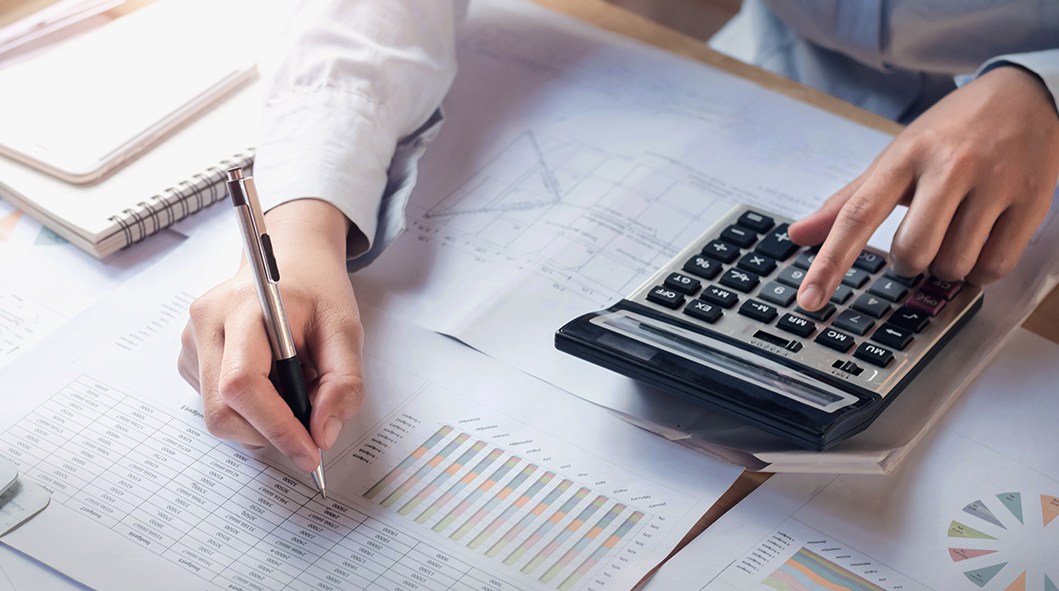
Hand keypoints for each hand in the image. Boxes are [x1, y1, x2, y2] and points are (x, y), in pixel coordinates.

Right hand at [178, 199, 364, 472]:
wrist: (289, 256)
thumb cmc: (317, 290)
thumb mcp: (346, 329)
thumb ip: (343, 383)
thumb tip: (323, 435)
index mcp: (244, 307)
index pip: (243, 384)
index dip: (275, 427)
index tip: (310, 452)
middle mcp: (206, 321)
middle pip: (222, 409)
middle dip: (268, 434)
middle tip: (308, 432)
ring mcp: (190, 339)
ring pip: (217, 413)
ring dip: (261, 422)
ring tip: (294, 390)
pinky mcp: (189, 355)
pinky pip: (215, 403)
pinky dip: (249, 410)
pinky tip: (271, 383)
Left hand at [790, 65, 1058, 310]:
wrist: (1025, 95)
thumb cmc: (951, 133)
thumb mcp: (896, 157)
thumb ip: (848, 201)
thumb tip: (796, 235)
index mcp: (904, 156)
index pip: (857, 215)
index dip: (829, 263)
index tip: (809, 300)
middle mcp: (949, 166)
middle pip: (911, 252)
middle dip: (908, 262)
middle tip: (920, 240)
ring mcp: (994, 182)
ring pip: (953, 264)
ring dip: (946, 266)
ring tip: (955, 234)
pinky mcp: (1031, 199)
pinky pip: (994, 267)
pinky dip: (980, 271)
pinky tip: (980, 245)